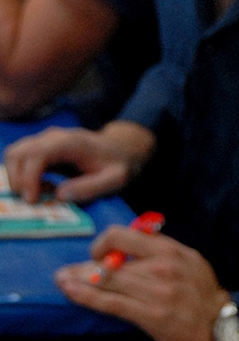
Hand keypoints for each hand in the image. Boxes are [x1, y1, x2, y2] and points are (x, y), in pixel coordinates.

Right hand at [4, 120, 154, 202]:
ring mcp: (44, 141)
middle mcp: (52, 137)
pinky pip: (20, 160)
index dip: (29, 177)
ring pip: (14, 155)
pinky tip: (42, 189)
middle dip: (18, 180)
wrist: (121, 150)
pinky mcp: (42, 149)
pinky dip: (22, 176)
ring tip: (39, 195)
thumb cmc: (119, 165)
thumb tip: (60, 196)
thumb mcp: (115, 180)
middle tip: (32, 203)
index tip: (32, 200)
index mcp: (70, 142)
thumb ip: (91, 188)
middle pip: (18, 153)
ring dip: (17, 178)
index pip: (37, 154)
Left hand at [55, 227, 228, 340]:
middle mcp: (162, 267)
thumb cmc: (205, 296)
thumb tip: (130, 248)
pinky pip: (111, 302)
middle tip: (69, 272)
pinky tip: (70, 291)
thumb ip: (162, 252)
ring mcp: (156, 292)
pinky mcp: (150, 315)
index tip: (99, 254)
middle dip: (85, 265)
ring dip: (78, 279)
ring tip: (62, 280)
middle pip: (111, 259)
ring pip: (107, 280)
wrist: (226, 327)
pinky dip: (86, 295)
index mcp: (171, 250)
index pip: (126, 235)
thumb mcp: (191, 262)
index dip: (105, 242)